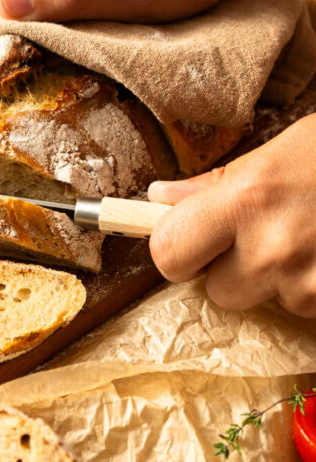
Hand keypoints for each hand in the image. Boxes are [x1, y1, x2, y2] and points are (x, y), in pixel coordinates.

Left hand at [148, 114, 315, 316]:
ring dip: (278, 279)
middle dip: (233, 268)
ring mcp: (308, 283)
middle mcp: (272, 248)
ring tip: (310, 235)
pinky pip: (305, 309)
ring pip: (266, 301)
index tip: (188, 239)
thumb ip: (216, 183)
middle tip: (265, 232)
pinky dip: (314, 288)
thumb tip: (160, 198)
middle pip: (218, 290)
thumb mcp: (279, 151)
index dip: (175, 249)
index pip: (169, 253)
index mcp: (246, 199)